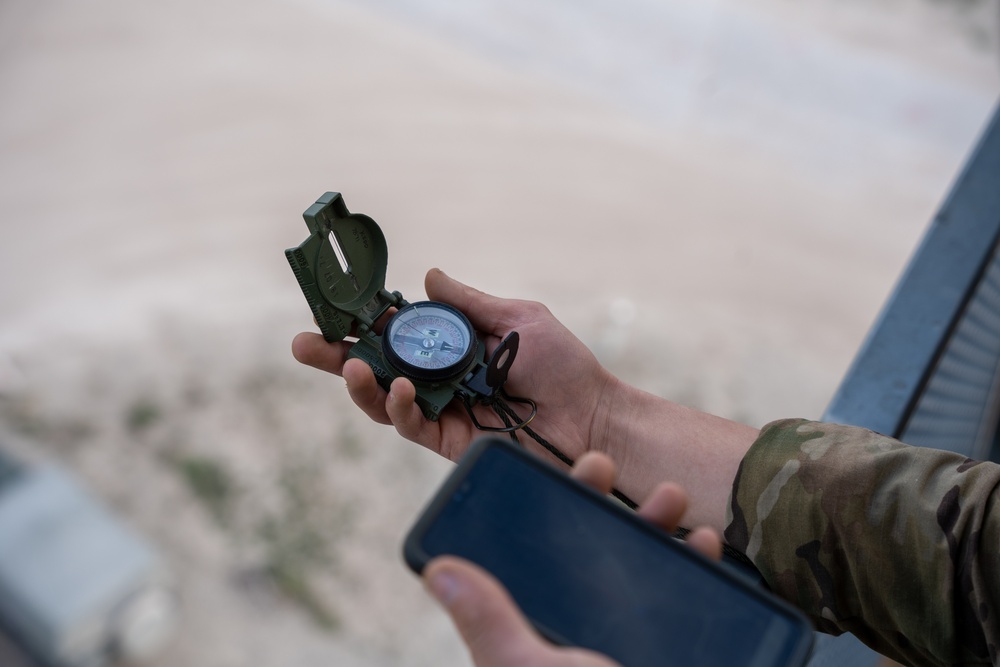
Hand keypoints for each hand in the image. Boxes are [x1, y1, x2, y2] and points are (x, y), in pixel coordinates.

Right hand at [292, 268, 621, 464]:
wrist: (592, 417)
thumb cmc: (563, 365)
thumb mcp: (517, 318)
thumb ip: (469, 303)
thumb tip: (427, 276)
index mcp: (453, 345)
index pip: (397, 332)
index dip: (363, 322)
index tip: (331, 307)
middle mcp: (441, 378)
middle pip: (377, 368)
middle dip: (336, 357)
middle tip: (302, 343)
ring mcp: (444, 410)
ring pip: (385, 400)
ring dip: (359, 384)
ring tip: (347, 365)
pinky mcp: (451, 441)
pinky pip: (413, 425)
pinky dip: (400, 407)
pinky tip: (400, 388)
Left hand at [423, 452, 721, 666]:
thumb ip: (490, 626)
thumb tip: (439, 570)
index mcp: (536, 630)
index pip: (531, 559)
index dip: (539, 511)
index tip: (549, 470)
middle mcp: (578, 628)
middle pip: (585, 552)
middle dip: (599, 503)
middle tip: (602, 464)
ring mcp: (625, 636)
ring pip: (638, 567)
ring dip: (656, 526)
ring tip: (674, 499)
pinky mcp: (668, 647)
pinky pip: (683, 599)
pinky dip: (697, 567)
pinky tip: (706, 545)